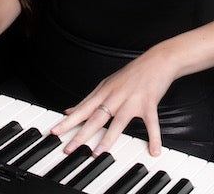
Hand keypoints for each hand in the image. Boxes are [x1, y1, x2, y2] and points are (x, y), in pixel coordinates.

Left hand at [49, 50, 175, 157]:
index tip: (55, 132)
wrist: (158, 59)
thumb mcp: (108, 83)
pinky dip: (153, 137)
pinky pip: (151, 123)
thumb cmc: (133, 72)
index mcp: (105, 91)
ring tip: (98, 154)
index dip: (68, 121)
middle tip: (69, 149)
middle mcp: (116, 95)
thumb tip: (70, 111)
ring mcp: (133, 100)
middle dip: (82, 134)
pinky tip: (154, 151)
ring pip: (118, 122)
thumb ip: (90, 99)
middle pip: (96, 117)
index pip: (83, 109)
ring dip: (108, 138)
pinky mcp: (149, 103)